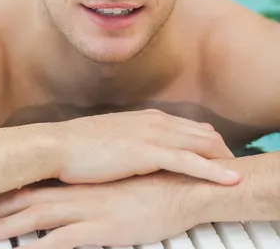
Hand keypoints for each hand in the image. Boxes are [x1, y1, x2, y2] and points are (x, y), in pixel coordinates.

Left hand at [0, 173, 204, 245]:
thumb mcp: (120, 185)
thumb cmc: (155, 186)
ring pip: (36, 220)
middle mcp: (78, 193)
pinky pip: (63, 242)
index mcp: (81, 181)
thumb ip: (96, 189)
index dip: (5, 194)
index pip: (34, 185)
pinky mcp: (103, 230)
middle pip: (26, 201)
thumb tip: (77, 195)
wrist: (185, 187)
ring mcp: (89, 210)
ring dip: (4, 229)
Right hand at [54, 109, 238, 184]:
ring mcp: (153, 135)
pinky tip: (230, 178)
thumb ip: (133, 143)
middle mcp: (155, 122)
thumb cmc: (80, 147)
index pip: (189, 128)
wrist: (57, 146)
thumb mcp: (113, 140)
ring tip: (240, 173)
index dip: (208, 143)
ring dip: (224, 159)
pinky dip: (213, 170)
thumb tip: (142, 153)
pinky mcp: (148, 153)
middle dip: (222, 151)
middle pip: (203, 134)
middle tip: (235, 167)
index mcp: (147, 119)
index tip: (219, 157)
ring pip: (202, 145)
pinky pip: (191, 162)